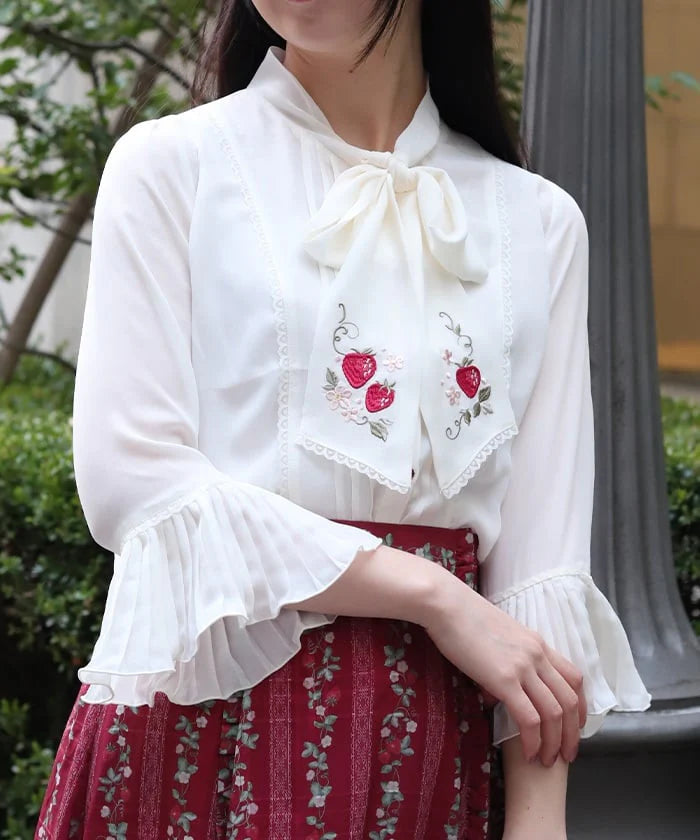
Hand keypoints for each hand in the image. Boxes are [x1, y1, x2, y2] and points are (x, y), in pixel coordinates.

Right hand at [421, 577, 585, 765]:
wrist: (447, 604)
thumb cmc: (462, 618)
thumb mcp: (495, 639)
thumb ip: (505, 664)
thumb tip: (495, 696)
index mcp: (537, 643)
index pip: (573, 678)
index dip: (580, 706)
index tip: (574, 726)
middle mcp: (537, 655)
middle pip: (571, 700)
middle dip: (572, 733)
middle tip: (565, 754)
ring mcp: (523, 667)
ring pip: (555, 713)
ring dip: (555, 742)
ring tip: (546, 760)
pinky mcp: (505, 679)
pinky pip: (529, 718)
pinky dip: (533, 740)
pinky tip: (527, 752)